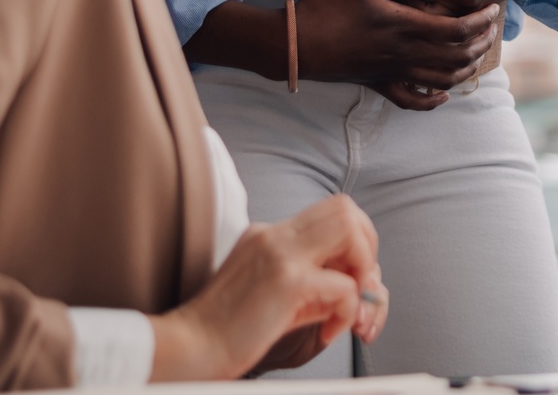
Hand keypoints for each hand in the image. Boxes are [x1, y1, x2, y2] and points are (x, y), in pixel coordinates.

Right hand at [149, 195, 386, 381]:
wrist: (191, 347)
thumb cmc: (228, 331)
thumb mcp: (274, 296)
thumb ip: (311, 283)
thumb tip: (357, 286)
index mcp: (269, 234)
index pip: (330, 211)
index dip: (354, 239)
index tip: (351, 276)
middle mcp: (275, 234)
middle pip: (345, 208)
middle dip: (367, 246)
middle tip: (359, 285)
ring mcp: (280, 253)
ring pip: (350, 231)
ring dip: (363, 269)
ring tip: (348, 305)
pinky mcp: (287, 281)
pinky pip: (345, 286)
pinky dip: (348, 311)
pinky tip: (327, 333)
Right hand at [297, 0, 500, 109]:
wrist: (295, 43)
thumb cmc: (327, 7)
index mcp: (405, 26)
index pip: (457, 29)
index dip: (480, 21)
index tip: (492, 9)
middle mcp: (405, 54)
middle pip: (458, 56)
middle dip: (481, 44)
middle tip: (491, 29)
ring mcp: (393, 73)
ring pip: (443, 80)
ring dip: (466, 68)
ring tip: (477, 53)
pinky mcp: (380, 84)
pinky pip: (412, 101)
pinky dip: (433, 101)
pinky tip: (443, 94)